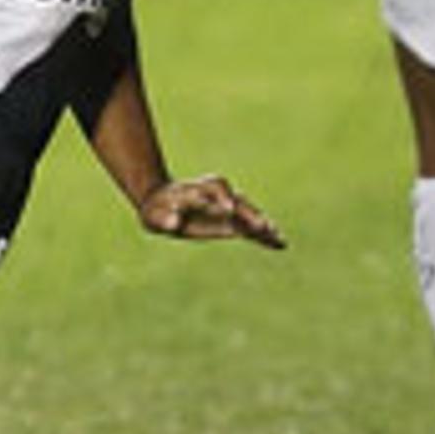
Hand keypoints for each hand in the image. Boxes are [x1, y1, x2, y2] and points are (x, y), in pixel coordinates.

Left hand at [141, 174, 283, 249]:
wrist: (162, 203)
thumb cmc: (157, 211)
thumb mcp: (155, 217)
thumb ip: (166, 219)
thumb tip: (175, 223)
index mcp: (198, 190)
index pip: (214, 189)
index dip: (223, 198)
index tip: (230, 209)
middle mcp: (216, 196)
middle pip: (237, 200)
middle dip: (250, 212)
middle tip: (262, 225)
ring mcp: (226, 206)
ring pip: (248, 212)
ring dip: (261, 223)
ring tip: (276, 236)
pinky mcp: (231, 221)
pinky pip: (250, 226)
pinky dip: (264, 234)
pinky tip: (279, 243)